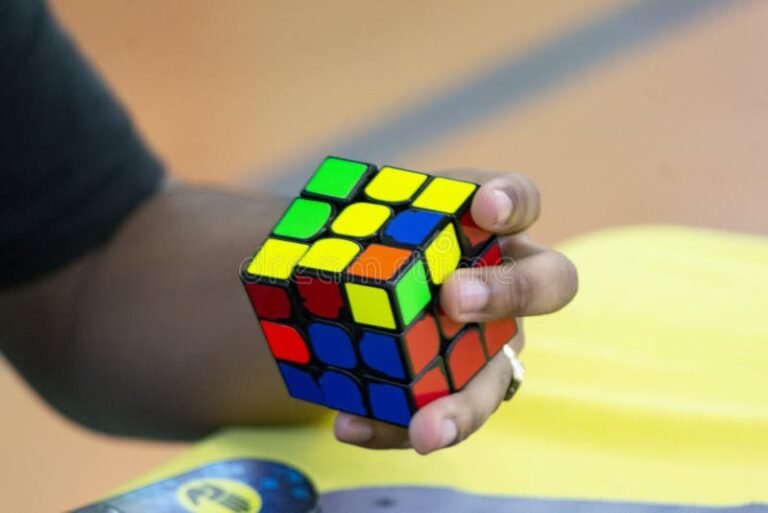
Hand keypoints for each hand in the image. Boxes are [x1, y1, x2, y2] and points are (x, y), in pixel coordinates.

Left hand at [334, 170, 577, 453]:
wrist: (353, 285)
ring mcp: (488, 341)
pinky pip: (438, 414)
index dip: (511, 201)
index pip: (521, 199)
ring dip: (463, 406)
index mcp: (485, 226)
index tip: (485, 207)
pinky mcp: (455, 388)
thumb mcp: (360, 225)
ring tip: (423, 431)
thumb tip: (298, 257)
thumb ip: (347, 229)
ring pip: (499, 376)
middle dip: (506, 291)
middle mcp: (504, 283)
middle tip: (456, 301)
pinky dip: (394, 427)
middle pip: (547, 283)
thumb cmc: (375, 244)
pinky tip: (352, 427)